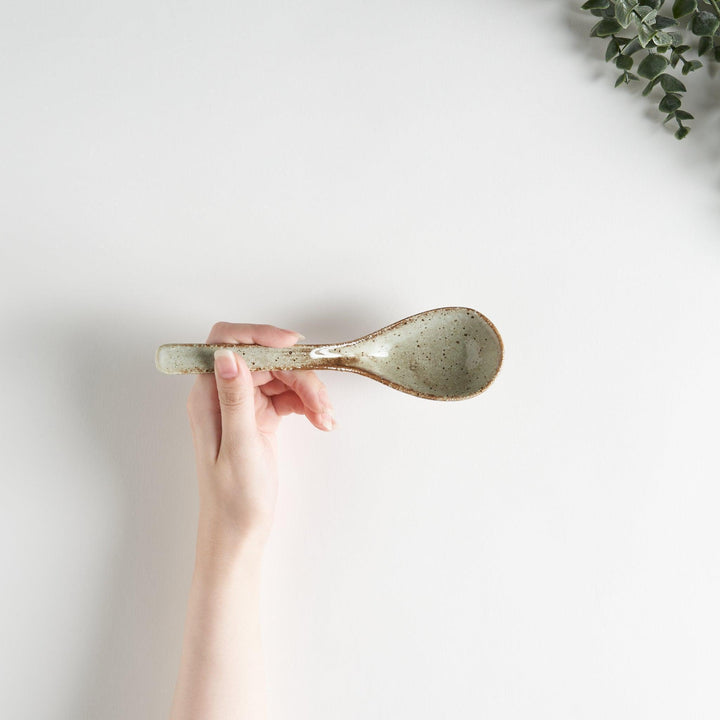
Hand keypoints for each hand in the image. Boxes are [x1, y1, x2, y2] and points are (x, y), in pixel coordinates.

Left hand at [186, 322, 334, 561]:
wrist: (239, 533)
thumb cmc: (233, 498)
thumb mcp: (238, 446)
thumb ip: (234, 398)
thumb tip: (227, 354)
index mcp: (208, 396)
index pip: (226, 343)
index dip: (259, 336)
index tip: (293, 346)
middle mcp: (223, 394)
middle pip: (264, 360)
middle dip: (297, 374)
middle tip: (321, 402)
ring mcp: (243, 406)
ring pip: (280, 377)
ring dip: (308, 391)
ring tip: (325, 417)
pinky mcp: (260, 418)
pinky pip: (287, 397)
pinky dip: (306, 404)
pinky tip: (321, 421)